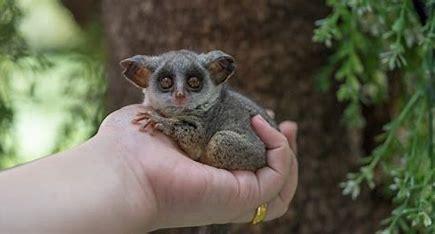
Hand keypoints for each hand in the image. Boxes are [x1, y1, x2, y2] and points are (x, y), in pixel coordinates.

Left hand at [98, 104, 297, 229]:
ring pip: (282, 188)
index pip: (249, 169)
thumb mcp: (169, 117)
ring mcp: (234, 195)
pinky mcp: (241, 195)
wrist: (121, 170)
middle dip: (288, 153)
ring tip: (287, 128)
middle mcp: (224, 188)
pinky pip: (278, 174)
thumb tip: (202, 95)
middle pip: (272, 183)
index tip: (264, 117)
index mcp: (209, 175)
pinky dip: (279, 147)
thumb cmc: (134, 144)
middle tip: (289, 125)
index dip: (264, 146)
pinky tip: (261, 122)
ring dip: (291, 155)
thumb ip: (188, 110)